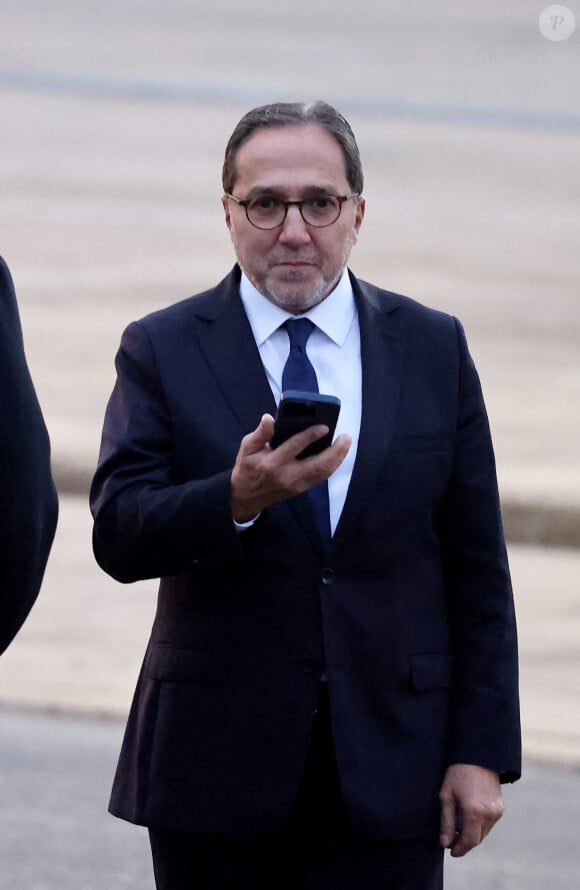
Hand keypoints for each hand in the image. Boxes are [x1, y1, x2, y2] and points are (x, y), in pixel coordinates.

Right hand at [231, 413, 350, 522]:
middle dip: (335, 451)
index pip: (294, 447)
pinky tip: (338, 454)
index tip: (324, 427)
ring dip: (338, 459)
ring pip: (323, 473)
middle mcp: (287, 475)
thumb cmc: (247, 469)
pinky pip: (321, 477)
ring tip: (346, 443)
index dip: (310, 436)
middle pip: (317, 465)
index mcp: (272, 463)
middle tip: (346, 437)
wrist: (245, 498)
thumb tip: (269, 418)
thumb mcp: (247, 448)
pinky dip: (332, 465)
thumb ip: (260, 433)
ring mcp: (296, 485)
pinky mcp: (301, 489)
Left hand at [439, 763, 503, 856]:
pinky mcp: (500, 807)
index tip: (451, 852)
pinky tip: (468, 819)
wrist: (478, 756)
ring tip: (458, 830)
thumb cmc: (458, 773)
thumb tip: (445, 843)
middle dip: (464, 843)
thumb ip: (446, 821)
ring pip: (484, 833)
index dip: (459, 849)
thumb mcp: (447, 795)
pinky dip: (479, 826)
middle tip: (451, 842)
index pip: (469, 841)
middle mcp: (489, 814)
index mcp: (474, 812)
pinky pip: (489, 824)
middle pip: (477, 839)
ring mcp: (497, 811)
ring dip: (472, 835)